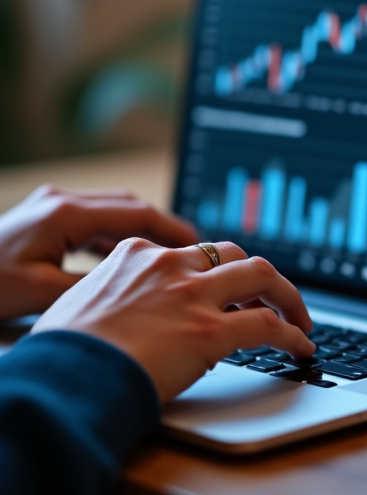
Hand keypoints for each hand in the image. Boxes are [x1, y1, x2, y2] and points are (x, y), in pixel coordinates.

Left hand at [0, 185, 198, 318]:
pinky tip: (125, 255)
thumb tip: (137, 287)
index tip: (196, 243)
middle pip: (128, 205)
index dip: (170, 227)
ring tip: (164, 253)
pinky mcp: (45, 216)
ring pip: (112, 211)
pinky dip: (116, 235)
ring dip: (140, 229)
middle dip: (162, 225)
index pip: (135, 212)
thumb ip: (93, 286)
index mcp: (64, 214)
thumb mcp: (42, 293)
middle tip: (190, 247)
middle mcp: (61, 201)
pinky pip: (93, 221)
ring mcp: (52, 206)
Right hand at [32, 240, 315, 402]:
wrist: (62, 378)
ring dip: (287, 295)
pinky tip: (300, 346)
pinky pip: (268, 325)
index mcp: (139, 255)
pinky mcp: (211, 330)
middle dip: (257, 275)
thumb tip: (141, 313)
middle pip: (235, 254)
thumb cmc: (63, 351)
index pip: (194, 252)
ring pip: (262, 275)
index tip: (228, 286)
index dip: (217, 271)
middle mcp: (171, 266)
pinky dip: (292, 333)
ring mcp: (194, 295)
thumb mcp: (84, 303)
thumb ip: (121, 294)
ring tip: (298, 316)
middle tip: (269, 296)